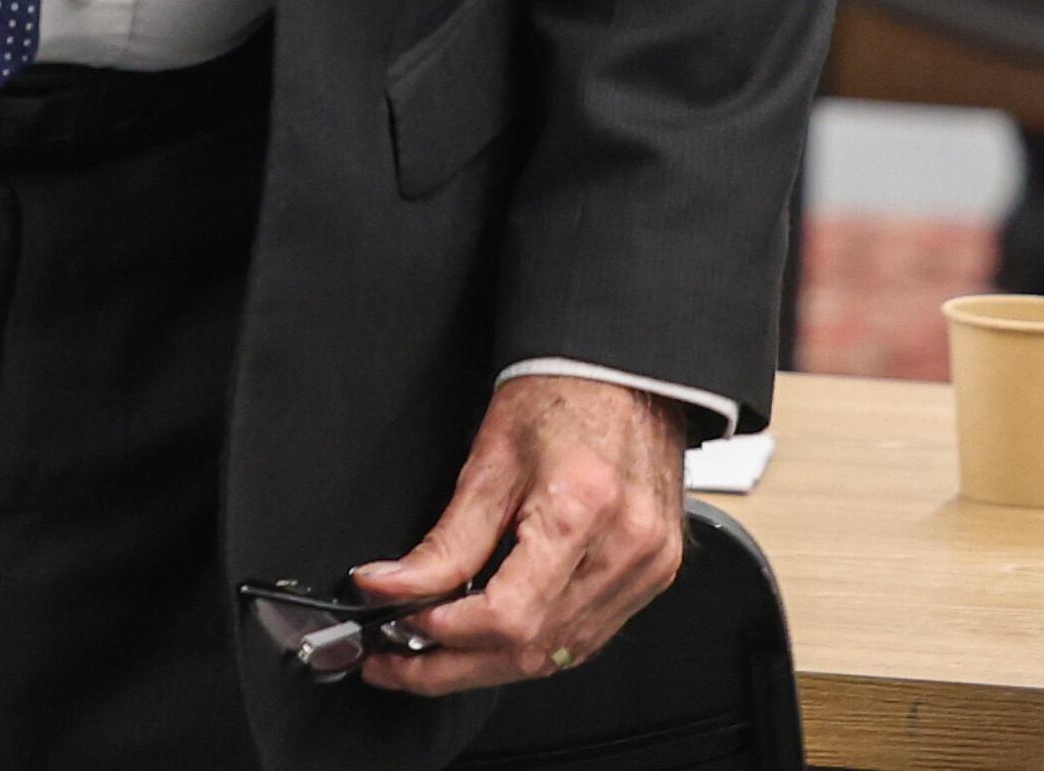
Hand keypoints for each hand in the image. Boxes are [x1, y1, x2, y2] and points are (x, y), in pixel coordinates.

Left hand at [347, 372, 688, 694]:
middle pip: (531, 651)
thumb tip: (390, 586)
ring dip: (489, 666)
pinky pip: (587, 639)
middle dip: (452, 669)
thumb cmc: (563, 398)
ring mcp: (647, 566)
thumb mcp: (489, 461)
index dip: (445, 631)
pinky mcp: (653, 574)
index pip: (508, 616)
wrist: (625, 375)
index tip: (400, 625)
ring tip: (434, 656)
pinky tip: (496, 641)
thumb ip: (444, 541)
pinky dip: (535, 648)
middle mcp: (625, 547)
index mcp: (583, 509)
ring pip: (558, 658)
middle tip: (398, 666)